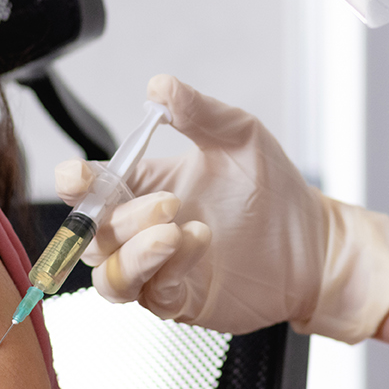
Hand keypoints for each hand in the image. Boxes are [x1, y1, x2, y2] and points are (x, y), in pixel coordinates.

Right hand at [57, 75, 388, 340]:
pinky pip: (152, 294)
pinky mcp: (179, 302)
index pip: (89, 190)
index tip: (79, 176)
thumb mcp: (239, 135)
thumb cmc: (272, 189)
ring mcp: (157, 271)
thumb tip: (160, 86)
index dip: (75, 184)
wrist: (313, 241)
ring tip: (176, 231)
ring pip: (110, 276)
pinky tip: (199, 243)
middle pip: (94, 235)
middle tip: (170, 203)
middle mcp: (141, 232)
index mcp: (142, 188)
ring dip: (135, 253)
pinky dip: (168, 269)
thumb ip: (198, 111)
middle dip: (121, 219)